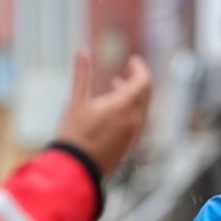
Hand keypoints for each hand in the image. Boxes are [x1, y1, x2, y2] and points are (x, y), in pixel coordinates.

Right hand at [53, 48, 151, 177]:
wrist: (76, 169)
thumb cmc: (74, 135)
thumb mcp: (75, 101)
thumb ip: (82, 75)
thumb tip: (83, 51)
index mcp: (123, 107)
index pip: (143, 81)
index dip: (139, 68)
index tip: (131, 60)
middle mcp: (133, 121)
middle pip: (145, 94)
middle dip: (138, 78)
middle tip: (128, 68)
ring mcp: (132, 134)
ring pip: (141, 108)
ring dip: (132, 94)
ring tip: (115, 85)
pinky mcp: (127, 145)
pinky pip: (135, 121)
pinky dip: (130, 109)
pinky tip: (113, 108)